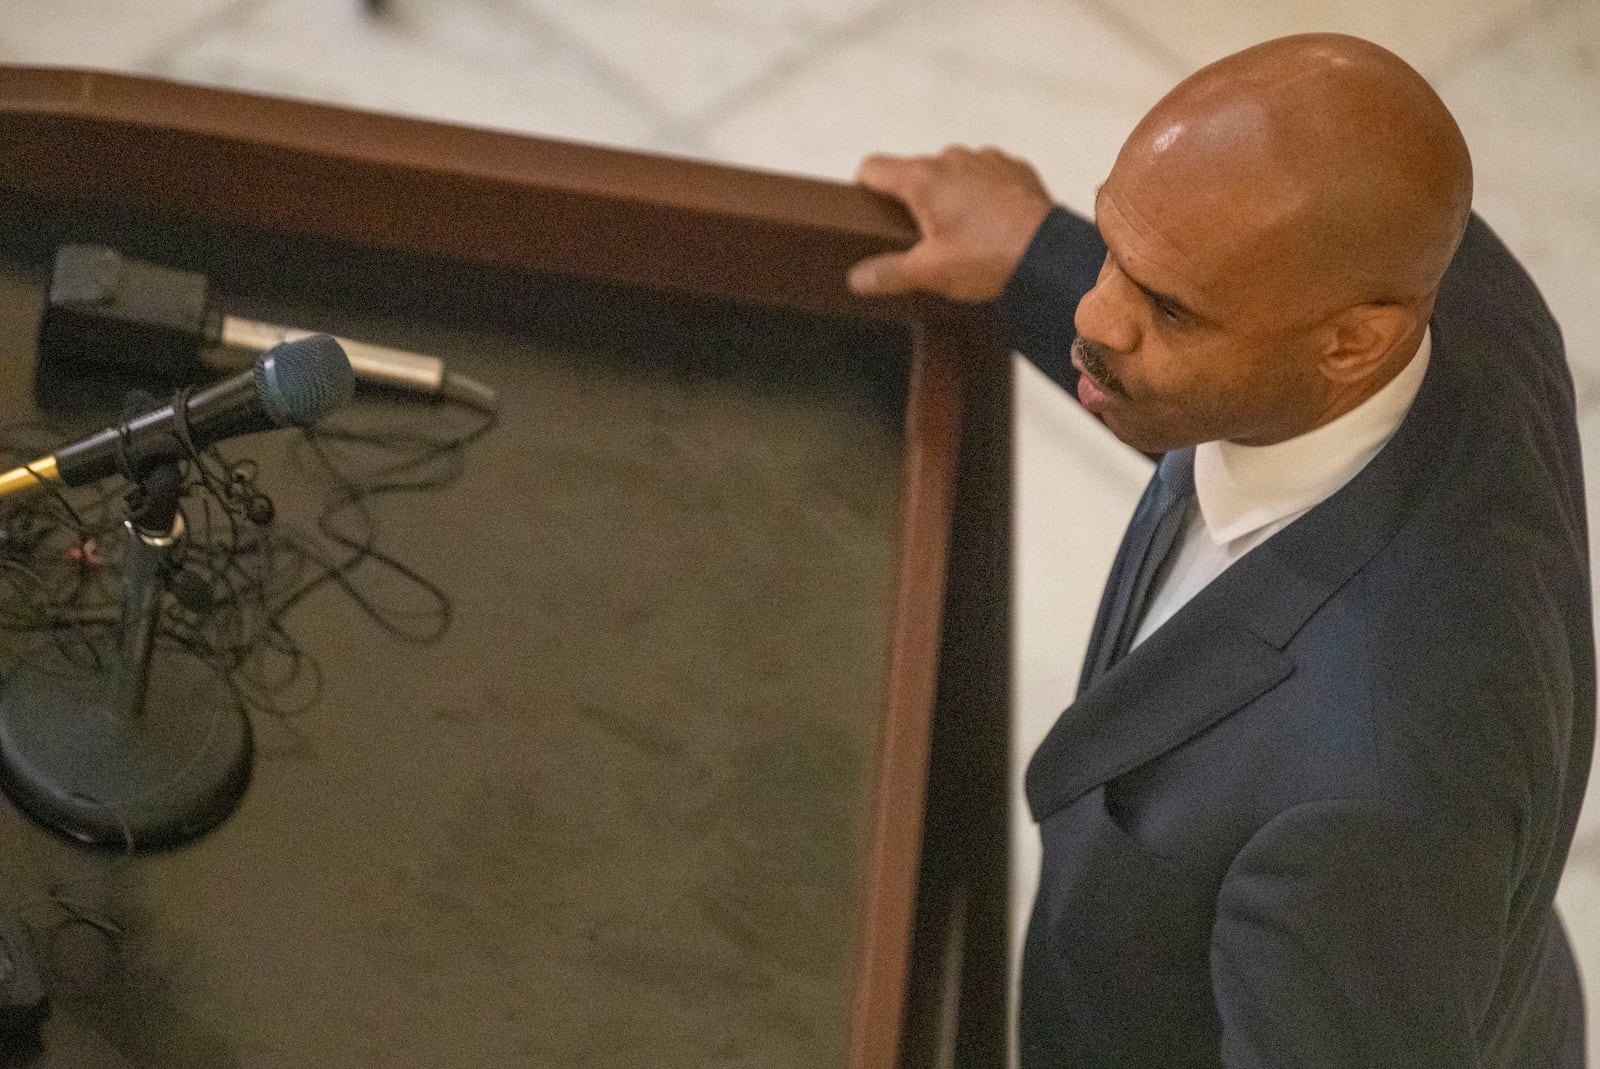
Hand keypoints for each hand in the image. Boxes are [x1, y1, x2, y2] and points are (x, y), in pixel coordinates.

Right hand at [848, 146, 1053, 301]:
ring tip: (963, 234)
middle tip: (924, 239)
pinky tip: (992, 223)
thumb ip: (887, 272)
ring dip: (950, 195)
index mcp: (923, 178)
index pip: (872, 167)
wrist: (1050, 255)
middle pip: (914, 172)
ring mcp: (985, 158)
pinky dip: (983, 194)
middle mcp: (952, 157)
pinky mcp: (1014, 167)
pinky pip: (985, 175)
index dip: (865, 190)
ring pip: (951, 172)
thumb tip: (857, 278)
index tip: (872, 213)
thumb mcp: (929, 272)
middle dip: (914, 201)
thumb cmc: (988, 259)